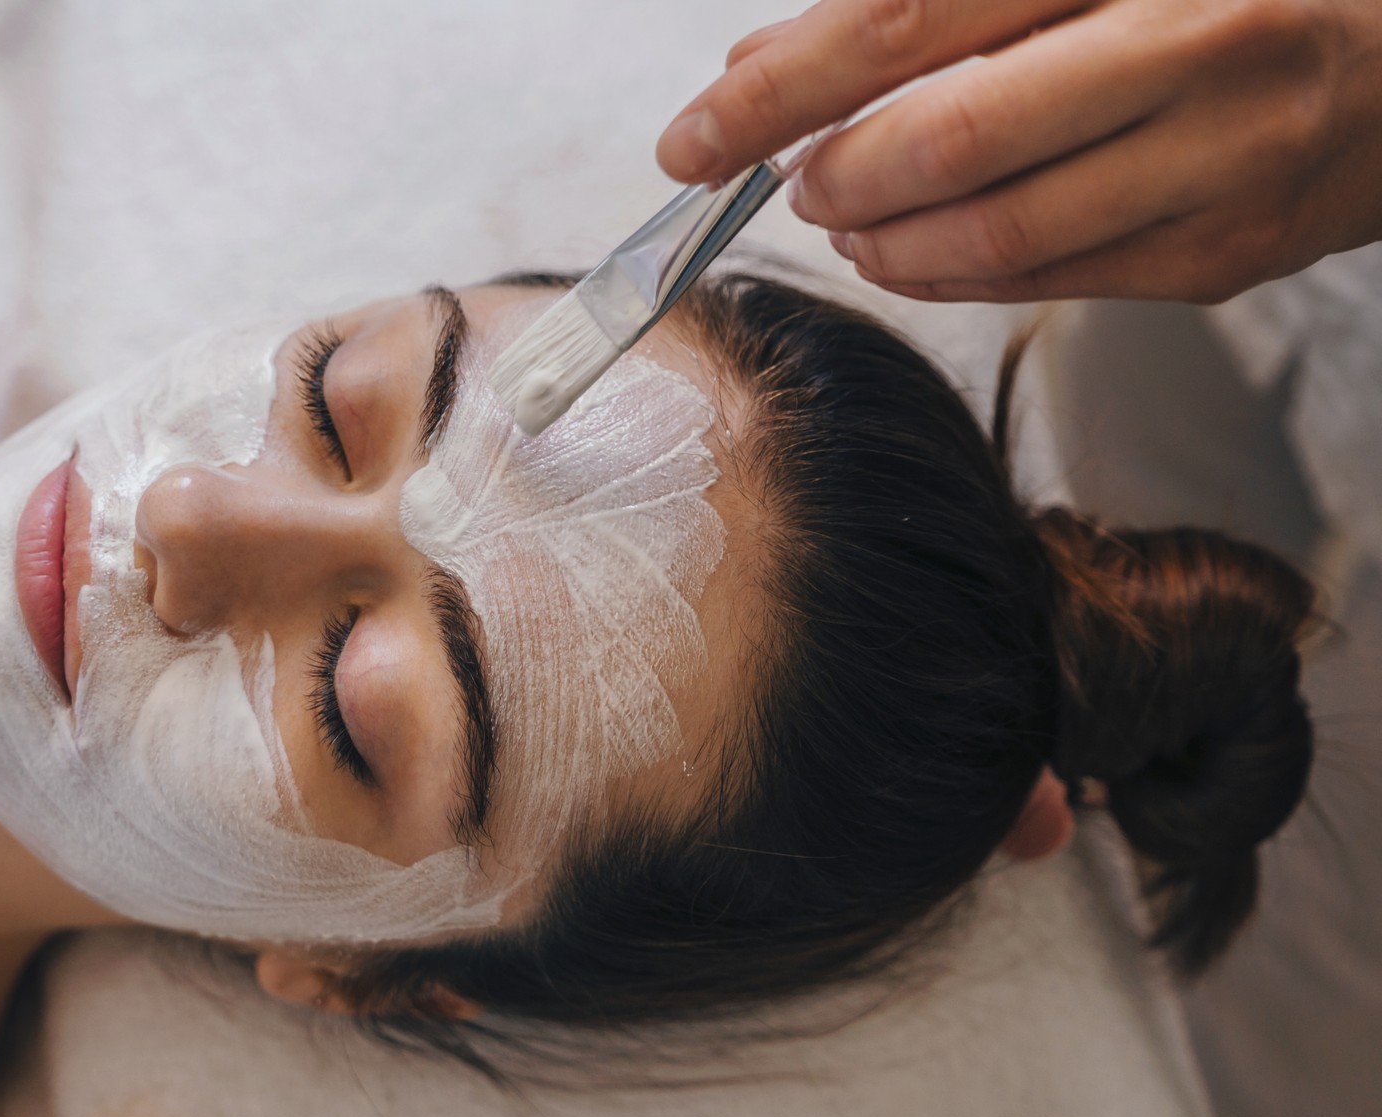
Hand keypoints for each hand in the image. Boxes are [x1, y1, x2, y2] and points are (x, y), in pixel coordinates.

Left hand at [657, 0, 1381, 303]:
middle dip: (827, 173)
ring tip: (844, 213)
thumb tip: (770, 57)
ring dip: (881, 239)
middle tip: (780, 178)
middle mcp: (1195, 41)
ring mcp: (1222, 157)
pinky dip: (951, 273)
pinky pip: (1050, 283)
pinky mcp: (1230, 252)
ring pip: (994, 234)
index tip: (694, 137)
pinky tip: (914, 248)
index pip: (908, 19)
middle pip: (945, 138)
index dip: (781, 90)